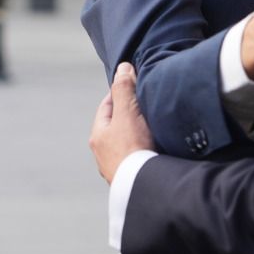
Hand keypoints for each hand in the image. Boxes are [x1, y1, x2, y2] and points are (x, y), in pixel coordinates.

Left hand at [90, 63, 152, 183]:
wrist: (144, 186)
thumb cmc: (133, 148)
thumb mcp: (128, 112)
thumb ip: (124, 89)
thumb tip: (122, 68)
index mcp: (98, 134)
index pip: (108, 104)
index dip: (122, 92)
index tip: (135, 85)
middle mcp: (103, 153)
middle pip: (117, 124)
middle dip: (130, 114)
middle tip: (147, 105)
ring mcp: (116, 167)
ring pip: (126, 142)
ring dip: (137, 134)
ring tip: (153, 128)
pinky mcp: (130, 178)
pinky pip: (136, 157)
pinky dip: (144, 150)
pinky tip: (155, 149)